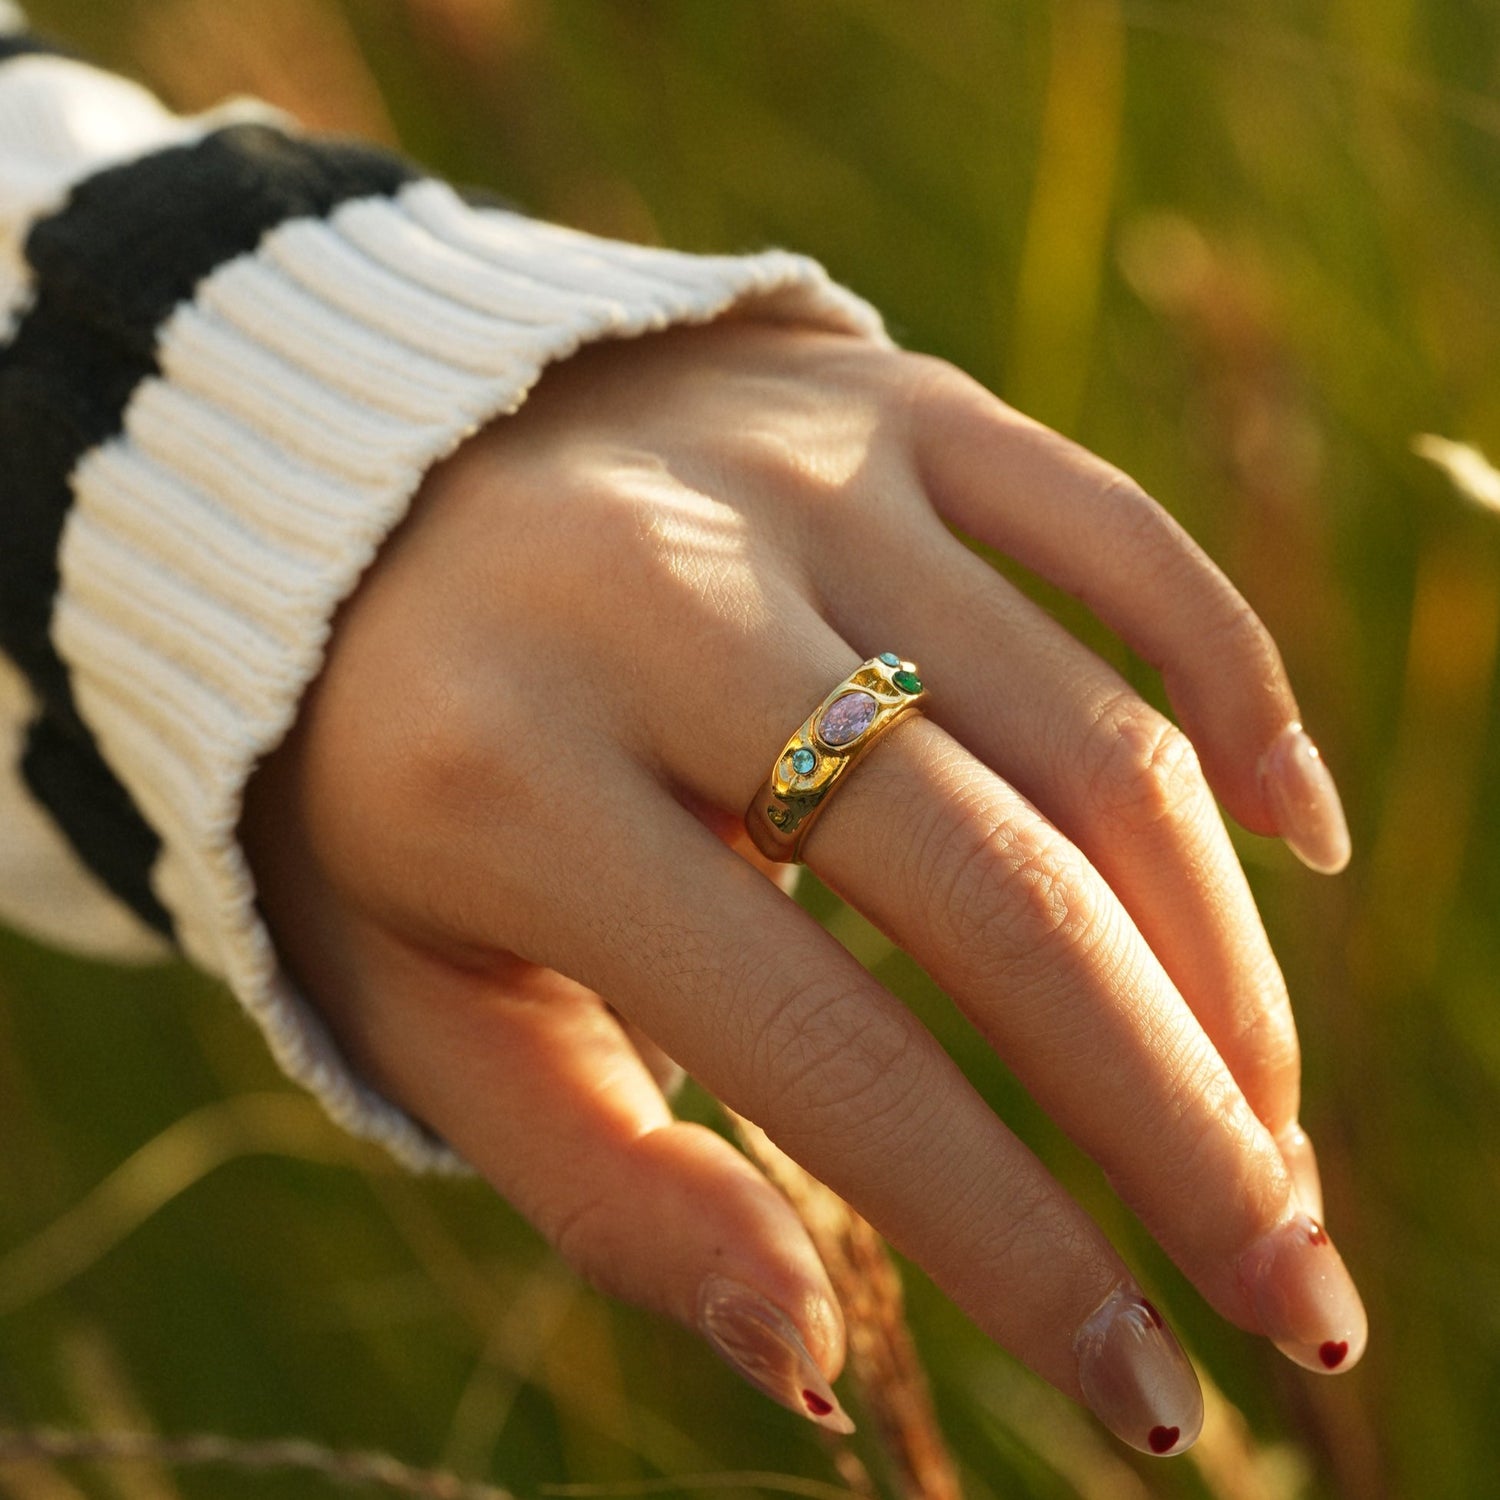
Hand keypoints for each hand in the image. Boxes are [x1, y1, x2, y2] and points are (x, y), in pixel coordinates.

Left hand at [240, 320, 1363, 1454]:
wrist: (351, 505)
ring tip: (1263, 1113)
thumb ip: (605, 1182)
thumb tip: (811, 1360)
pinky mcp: (883, 401)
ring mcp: (794, 473)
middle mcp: (663, 596)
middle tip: (1295, 1289)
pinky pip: (1116, 536)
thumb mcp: (428, 1003)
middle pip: (1004, 889)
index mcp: (508, 776)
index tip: (1150, 1386)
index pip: (822, 1048)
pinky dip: (1232, 686)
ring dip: (1218, 957)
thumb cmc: (390, 786)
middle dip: (1180, 1119)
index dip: (1010, 1238)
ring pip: (1088, 733)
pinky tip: (1296, 833)